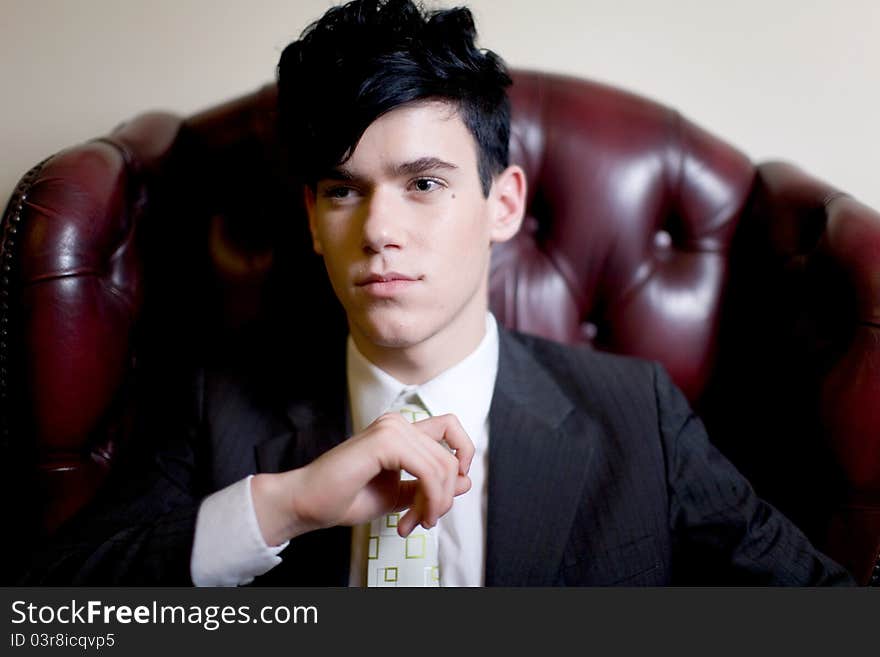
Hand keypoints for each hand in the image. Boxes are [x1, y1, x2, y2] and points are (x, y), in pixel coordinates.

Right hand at [251, 413, 473, 545]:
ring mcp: (390, 429)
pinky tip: (410, 518)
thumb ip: (430, 486)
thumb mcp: (399, 495)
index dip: (463, 454)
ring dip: (435, 503)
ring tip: (414, 523)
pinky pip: (427, 471)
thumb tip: (465, 481)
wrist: (307, 503)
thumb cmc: (345, 497)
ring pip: (442, 466)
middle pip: (450, 456)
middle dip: (443, 497)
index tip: (451, 489)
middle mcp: (397, 423)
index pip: (450, 428)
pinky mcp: (384, 441)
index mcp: (401, 431)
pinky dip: (428, 499)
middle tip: (423, 521)